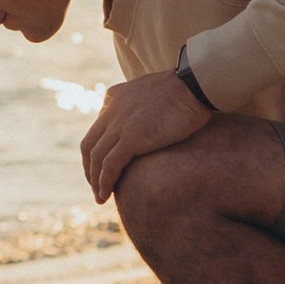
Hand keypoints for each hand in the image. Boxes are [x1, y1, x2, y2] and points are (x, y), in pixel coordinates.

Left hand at [81, 70, 212, 204]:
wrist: (195, 86)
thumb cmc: (184, 91)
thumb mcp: (152, 94)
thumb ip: (140, 107)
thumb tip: (146, 125)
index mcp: (113, 98)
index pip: (96, 130)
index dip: (95, 153)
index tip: (101, 169)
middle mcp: (111, 109)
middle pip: (89, 145)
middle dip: (90, 169)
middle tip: (95, 187)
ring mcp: (120, 123)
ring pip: (96, 158)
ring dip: (96, 181)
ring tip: (100, 197)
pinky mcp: (132, 137)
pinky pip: (110, 165)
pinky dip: (105, 182)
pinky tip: (106, 194)